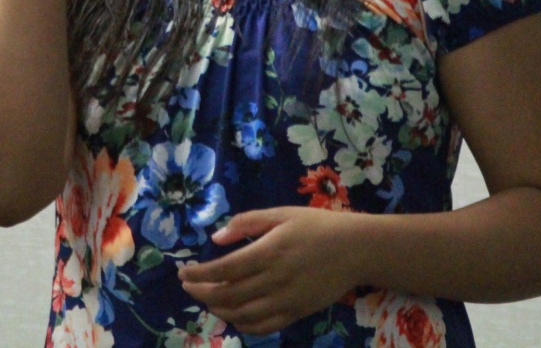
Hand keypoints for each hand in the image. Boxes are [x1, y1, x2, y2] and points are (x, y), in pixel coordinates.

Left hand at [178, 206, 360, 334]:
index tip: (184, 273)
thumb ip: (248, 222)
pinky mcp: (297, 313)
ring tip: (207, 300)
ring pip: (242, 315)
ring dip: (218, 310)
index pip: (224, 270)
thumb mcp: (282, 214)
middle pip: (229, 295)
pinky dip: (242, 325)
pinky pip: (263, 327)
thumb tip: (217, 237)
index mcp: (269, 252)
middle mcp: (275, 279)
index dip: (200, 275)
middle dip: (202, 293)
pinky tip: (233, 315)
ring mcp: (286, 300)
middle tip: (189, 287)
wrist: (356, 249)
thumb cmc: (318, 226)